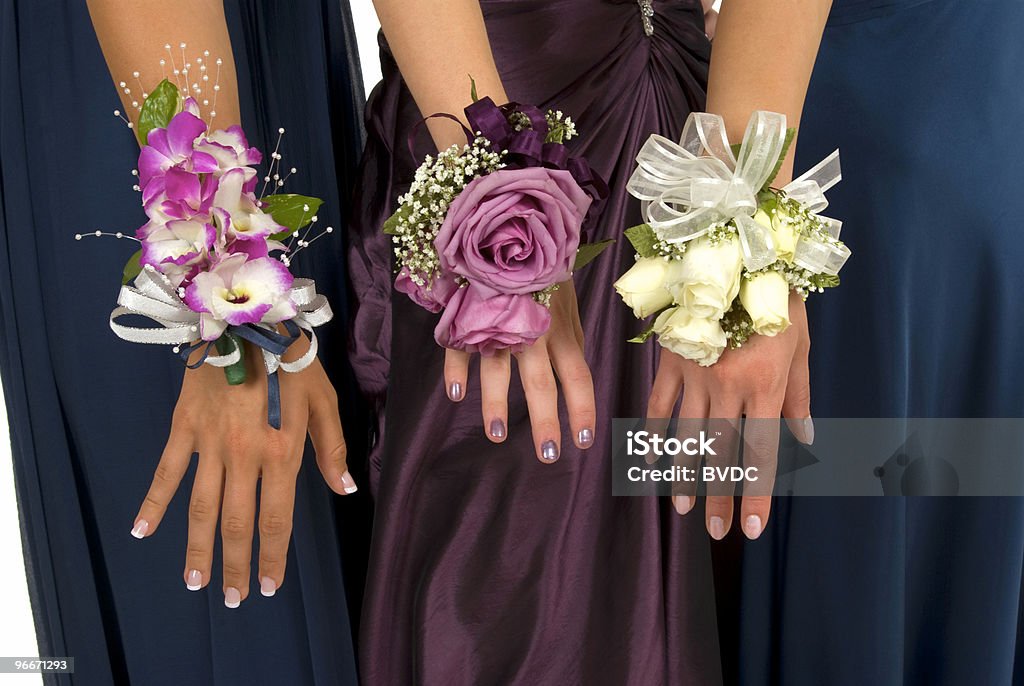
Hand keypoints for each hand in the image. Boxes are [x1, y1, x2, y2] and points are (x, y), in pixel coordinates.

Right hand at [129, 338, 355, 607]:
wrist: (248, 316)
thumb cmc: (294, 360)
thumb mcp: (324, 400)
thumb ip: (333, 448)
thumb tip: (344, 490)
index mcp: (283, 452)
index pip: (276, 517)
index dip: (272, 555)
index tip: (267, 586)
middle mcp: (245, 455)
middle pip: (237, 523)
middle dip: (234, 564)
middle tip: (230, 598)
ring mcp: (210, 443)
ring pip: (201, 508)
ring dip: (197, 548)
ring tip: (195, 582)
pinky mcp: (184, 426)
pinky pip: (166, 471)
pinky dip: (153, 503)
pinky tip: (141, 532)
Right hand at [444, 282, 595, 461]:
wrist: (509, 221)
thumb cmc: (541, 265)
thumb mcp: (564, 299)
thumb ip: (567, 335)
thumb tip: (576, 372)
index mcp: (561, 326)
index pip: (578, 375)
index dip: (582, 409)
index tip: (584, 442)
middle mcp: (534, 327)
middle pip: (542, 381)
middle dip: (545, 420)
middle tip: (547, 455)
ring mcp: (499, 318)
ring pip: (499, 367)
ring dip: (496, 403)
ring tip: (497, 435)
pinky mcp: (469, 309)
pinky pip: (460, 343)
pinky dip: (457, 368)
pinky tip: (455, 393)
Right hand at [647, 291, 812, 538]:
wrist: (739, 251)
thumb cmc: (778, 299)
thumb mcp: (800, 346)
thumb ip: (798, 396)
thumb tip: (805, 440)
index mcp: (764, 385)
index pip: (760, 452)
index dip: (756, 494)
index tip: (752, 529)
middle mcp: (727, 386)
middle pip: (719, 452)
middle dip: (717, 496)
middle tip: (712, 532)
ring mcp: (694, 372)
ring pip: (685, 434)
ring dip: (683, 474)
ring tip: (680, 507)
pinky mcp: (671, 358)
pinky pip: (659, 401)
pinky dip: (655, 431)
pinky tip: (651, 457)